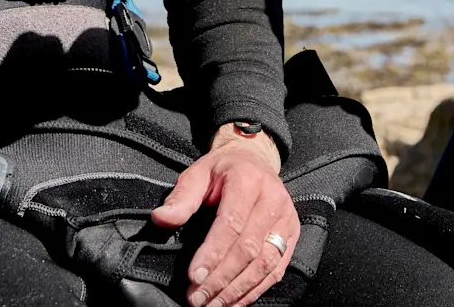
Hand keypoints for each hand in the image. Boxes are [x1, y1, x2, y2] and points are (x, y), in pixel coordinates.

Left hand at [151, 126, 295, 306]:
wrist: (254, 161)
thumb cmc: (222, 170)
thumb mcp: (198, 174)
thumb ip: (181, 198)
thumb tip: (161, 219)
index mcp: (249, 181)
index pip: (232, 224)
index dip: (213, 253)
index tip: (194, 277)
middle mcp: (273, 200)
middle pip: (249, 249)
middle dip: (221, 279)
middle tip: (197, 298)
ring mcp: (286, 219)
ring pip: (265, 264)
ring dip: (237, 290)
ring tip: (212, 305)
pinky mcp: (292, 236)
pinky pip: (276, 270)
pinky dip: (254, 290)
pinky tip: (233, 301)